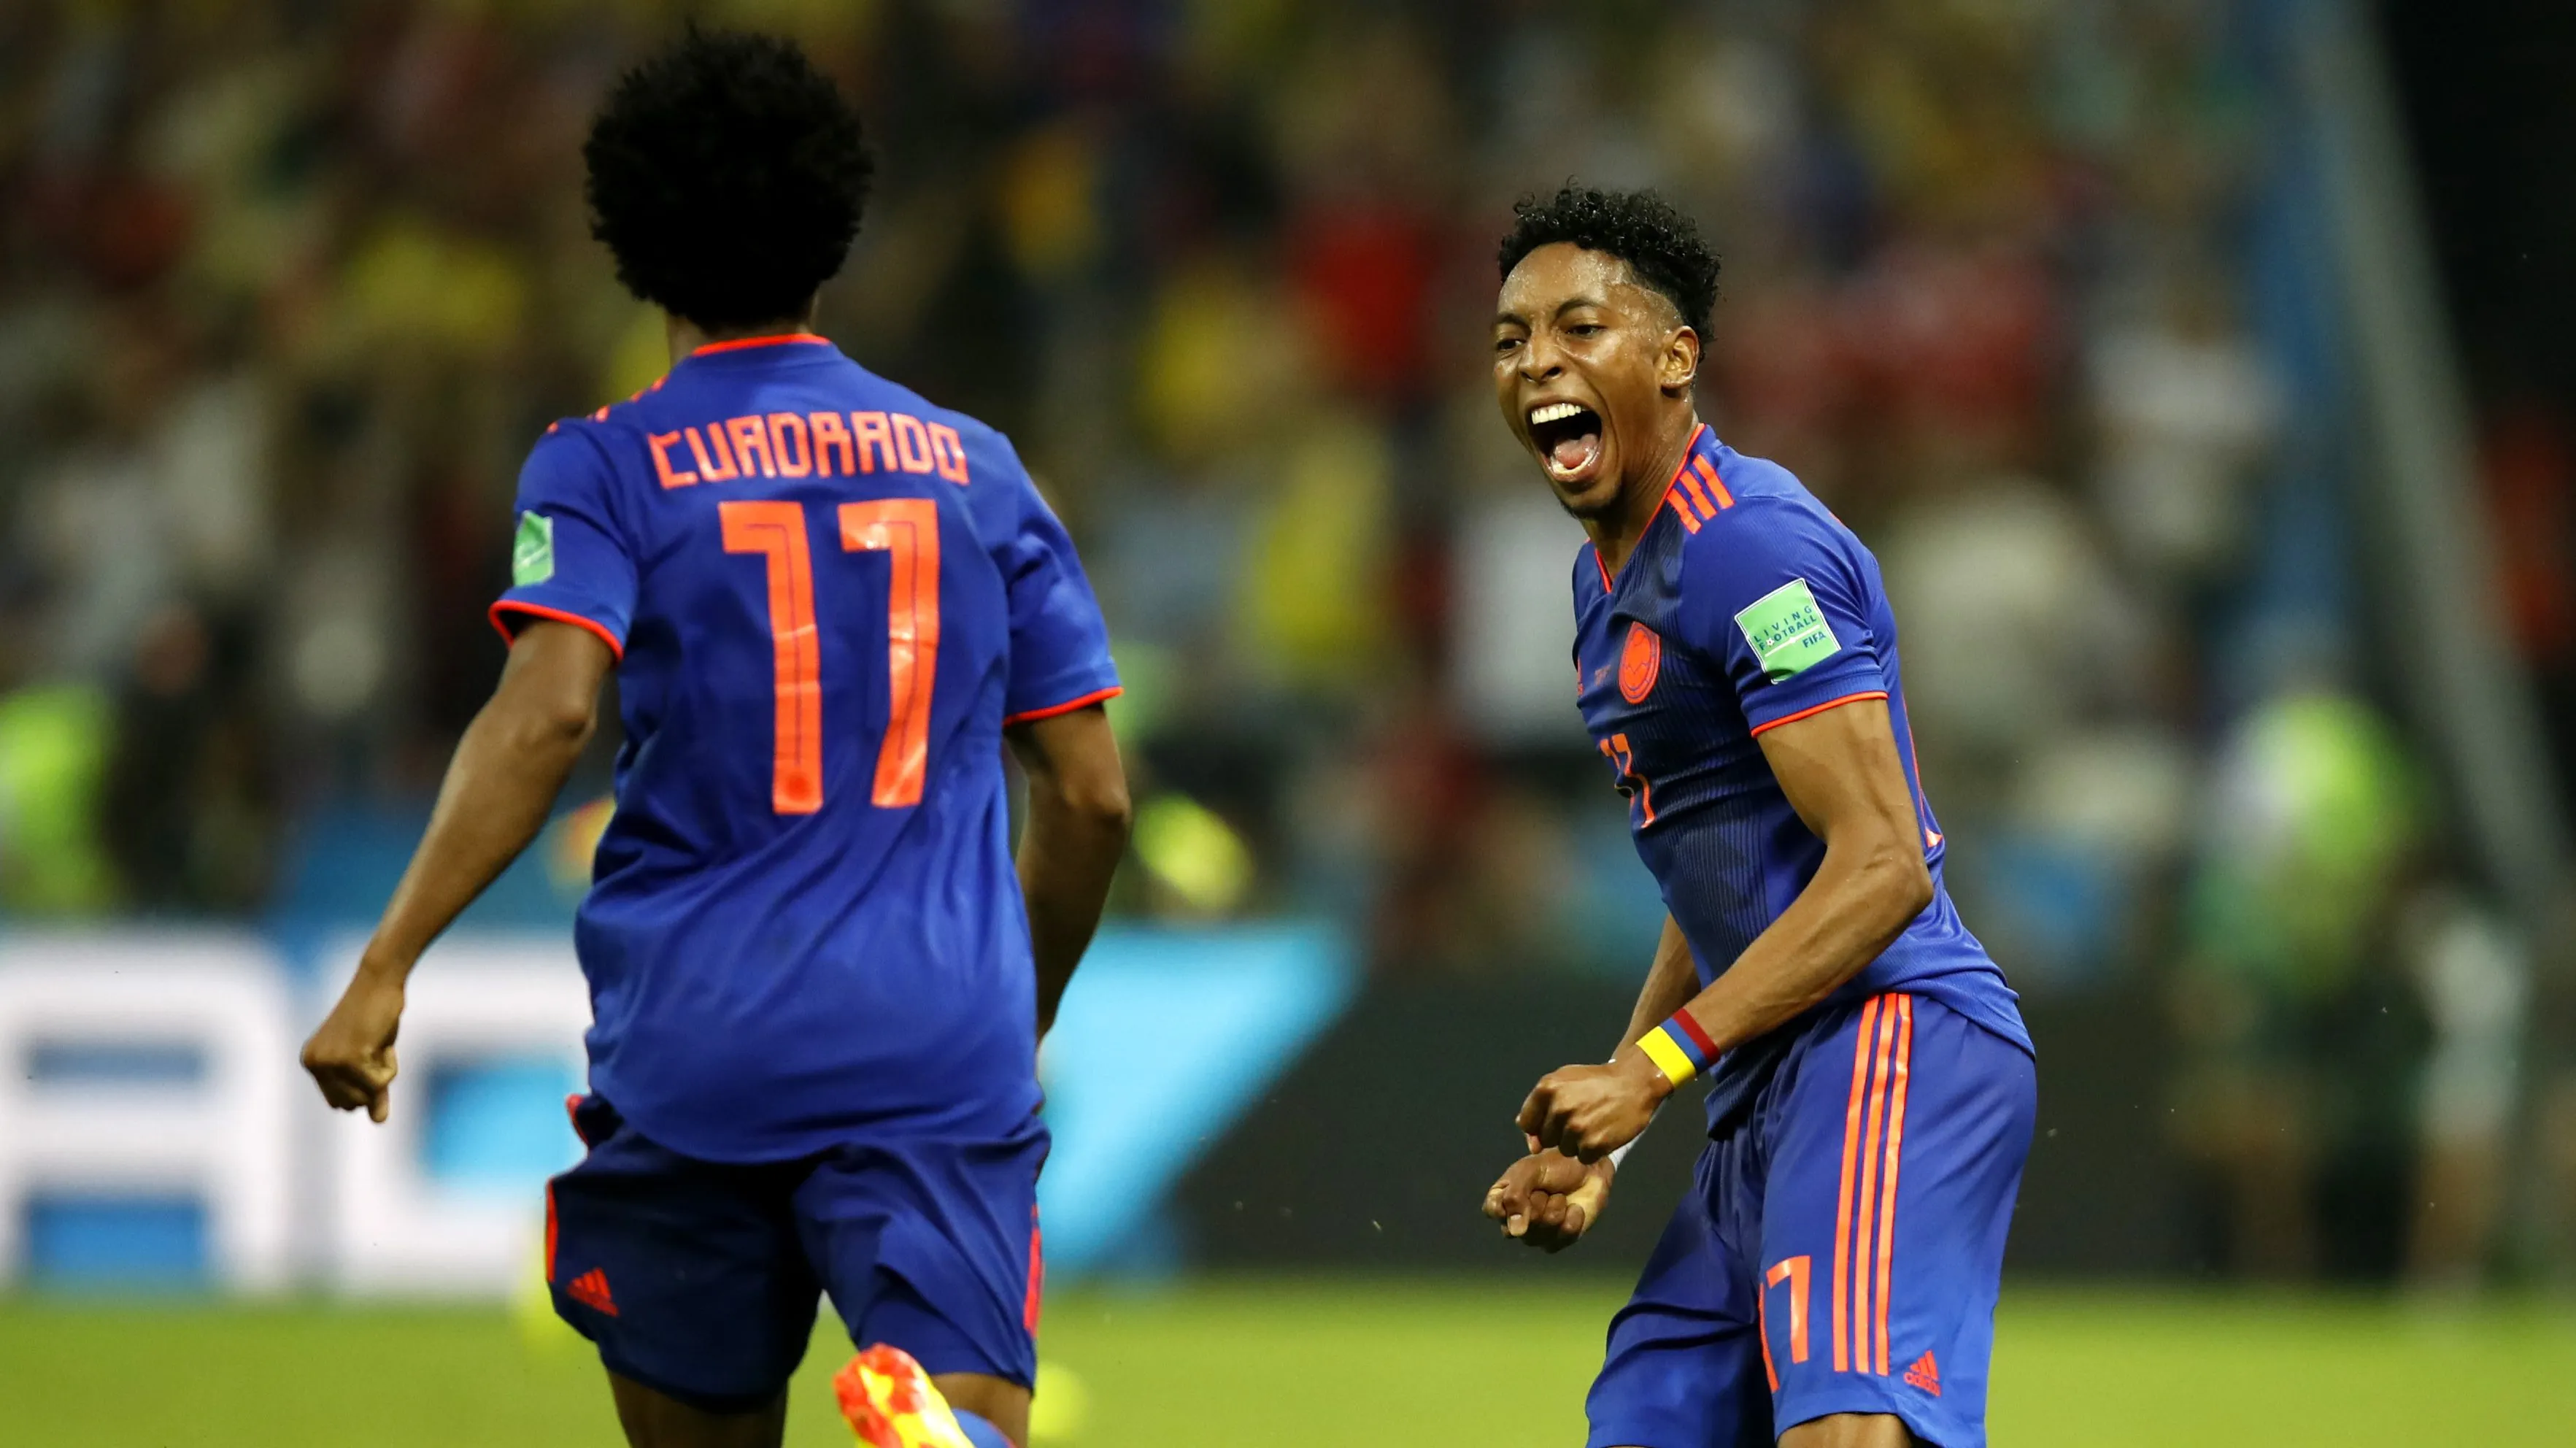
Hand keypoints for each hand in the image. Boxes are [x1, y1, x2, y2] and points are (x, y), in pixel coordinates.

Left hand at [301, 961, 406, 1122]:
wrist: (379, 981)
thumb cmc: (376, 1015)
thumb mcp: (373, 1056)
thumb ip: (372, 1090)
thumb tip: (379, 1122)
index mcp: (311, 1062)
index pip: (341, 1102)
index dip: (364, 1084)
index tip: (368, 1051)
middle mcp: (314, 1064)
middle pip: (352, 1104)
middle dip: (373, 1082)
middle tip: (376, 1048)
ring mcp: (329, 1063)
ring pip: (366, 1096)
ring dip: (384, 1074)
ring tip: (379, 1043)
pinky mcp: (349, 1059)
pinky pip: (379, 1085)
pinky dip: (390, 1066)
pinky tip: (384, 1041)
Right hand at [1483, 1146, 1612, 1251]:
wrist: (1589, 1170)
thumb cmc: (1555, 1165)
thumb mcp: (1530, 1170)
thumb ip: (1515, 1196)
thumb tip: (1516, 1232)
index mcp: (1502, 1198)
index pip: (1493, 1211)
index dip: (1511, 1202)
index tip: (1526, 1187)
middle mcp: (1514, 1220)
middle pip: (1520, 1226)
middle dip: (1539, 1202)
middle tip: (1547, 1188)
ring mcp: (1536, 1234)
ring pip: (1542, 1233)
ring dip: (1556, 1208)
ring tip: (1561, 1195)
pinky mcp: (1557, 1241)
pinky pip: (1562, 1238)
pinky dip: (1572, 1219)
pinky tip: (1574, 1208)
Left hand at [1516, 1051, 1667, 1161]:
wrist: (1634, 1083)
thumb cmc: (1597, 1081)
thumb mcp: (1564, 1080)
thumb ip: (1541, 1104)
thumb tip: (1527, 1133)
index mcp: (1546, 1089)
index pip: (1527, 1123)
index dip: (1539, 1126)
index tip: (1554, 1123)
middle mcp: (1559, 1108)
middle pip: (1545, 1139)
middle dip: (1559, 1134)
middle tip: (1580, 1119)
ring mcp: (1576, 1128)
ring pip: (1564, 1150)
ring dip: (1576, 1143)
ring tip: (1592, 1124)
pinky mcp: (1594, 1144)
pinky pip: (1582, 1158)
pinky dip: (1592, 1151)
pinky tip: (1602, 1133)